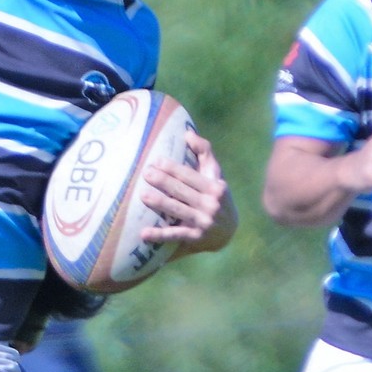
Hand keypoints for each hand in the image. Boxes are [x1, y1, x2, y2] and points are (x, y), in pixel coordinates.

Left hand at [140, 131, 234, 250]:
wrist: (228, 232)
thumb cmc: (216, 196)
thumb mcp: (215, 175)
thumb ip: (204, 153)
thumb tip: (187, 133)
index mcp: (215, 187)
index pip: (190, 175)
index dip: (173, 168)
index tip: (156, 161)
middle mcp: (211, 204)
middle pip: (182, 191)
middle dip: (163, 182)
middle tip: (145, 173)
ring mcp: (203, 222)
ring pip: (178, 210)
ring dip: (160, 203)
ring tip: (143, 196)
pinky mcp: (195, 238)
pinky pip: (175, 235)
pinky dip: (159, 235)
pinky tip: (144, 233)